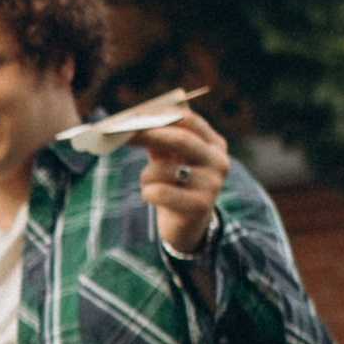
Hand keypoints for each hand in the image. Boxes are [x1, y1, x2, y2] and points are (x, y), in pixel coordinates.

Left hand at [135, 106, 229, 260]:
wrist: (187, 228)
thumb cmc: (175, 186)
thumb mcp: (170, 160)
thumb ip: (157, 141)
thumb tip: (130, 125)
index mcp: (214, 145)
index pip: (189, 121)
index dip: (160, 116)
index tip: (135, 115)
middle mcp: (218, 162)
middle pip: (181, 139)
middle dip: (150, 135)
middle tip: (125, 134)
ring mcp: (211, 184)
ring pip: (164, 169)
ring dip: (146, 174)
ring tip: (147, 183)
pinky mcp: (199, 205)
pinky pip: (160, 191)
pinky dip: (147, 192)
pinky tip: (151, 197)